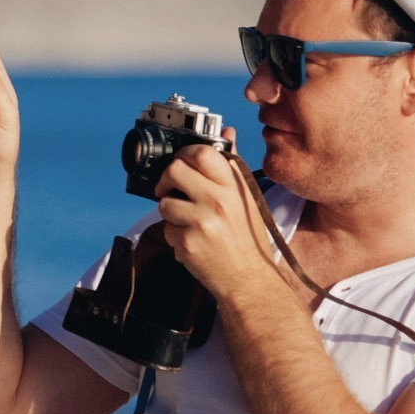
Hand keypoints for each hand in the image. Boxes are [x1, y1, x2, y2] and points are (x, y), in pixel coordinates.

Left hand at [154, 131, 280, 298]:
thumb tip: (226, 133)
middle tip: (170, 189)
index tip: (181, 163)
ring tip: (187, 222)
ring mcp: (202, 221)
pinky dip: (174, 236)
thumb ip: (232, 166)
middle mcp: (219, 200)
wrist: (250, 280)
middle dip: (166, 180)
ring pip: (164, 202)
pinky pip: (166, 229)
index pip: (202, 153)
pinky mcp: (188, 242)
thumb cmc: (248, 239)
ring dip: (170, 212)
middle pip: (174, 170)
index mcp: (234, 186)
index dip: (185, 154)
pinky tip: (192, 241)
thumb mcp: (247, 198)